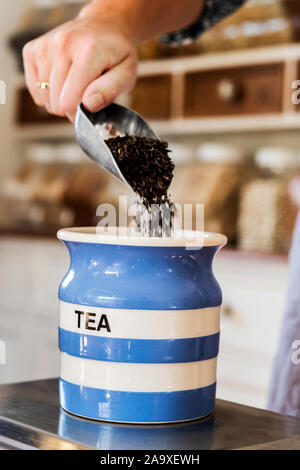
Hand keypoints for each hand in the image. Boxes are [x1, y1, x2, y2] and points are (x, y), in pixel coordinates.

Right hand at [22, 8, 137, 121]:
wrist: (102, 26)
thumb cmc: (116, 54)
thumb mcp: (126, 74)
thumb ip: (109, 91)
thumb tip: (88, 105)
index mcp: (87, 52)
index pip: (68, 102)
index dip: (79, 114)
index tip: (89, 108)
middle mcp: (61, 45)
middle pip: (55, 102)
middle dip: (70, 107)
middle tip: (84, 95)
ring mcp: (44, 47)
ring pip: (44, 97)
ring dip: (58, 99)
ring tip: (74, 86)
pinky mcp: (32, 50)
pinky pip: (34, 87)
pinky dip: (46, 91)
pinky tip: (61, 82)